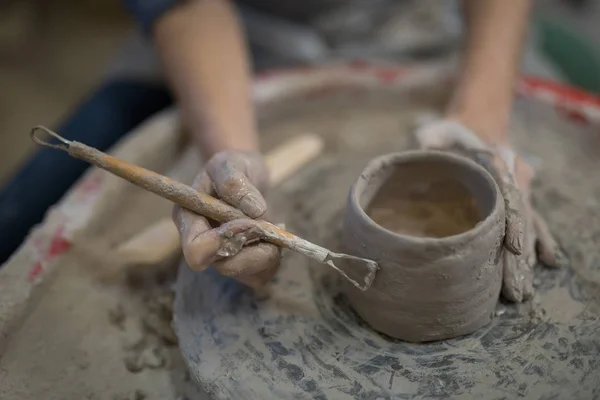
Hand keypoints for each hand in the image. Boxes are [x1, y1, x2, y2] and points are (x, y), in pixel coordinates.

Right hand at [172, 150, 280, 289]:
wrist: (245, 176)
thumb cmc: (233, 167)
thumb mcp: (229, 163)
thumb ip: (234, 182)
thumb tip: (255, 210)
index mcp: (189, 220)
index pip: (196, 250)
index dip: (223, 242)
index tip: (249, 220)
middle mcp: (204, 245)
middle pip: (225, 267)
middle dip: (254, 249)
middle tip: (271, 224)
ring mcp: (223, 258)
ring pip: (247, 275)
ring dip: (268, 253)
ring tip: (274, 227)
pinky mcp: (244, 264)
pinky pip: (262, 275)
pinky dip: (274, 257)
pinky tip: (275, 236)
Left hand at [414, 118, 566, 301]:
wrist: (474, 126)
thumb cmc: (449, 133)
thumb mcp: (434, 132)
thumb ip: (427, 143)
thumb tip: (418, 158)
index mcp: (496, 161)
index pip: (508, 193)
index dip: (512, 222)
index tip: (513, 249)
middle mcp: (515, 176)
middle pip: (521, 219)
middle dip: (519, 257)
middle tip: (517, 291)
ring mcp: (519, 189)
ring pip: (529, 226)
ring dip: (527, 259)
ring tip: (524, 291)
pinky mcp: (518, 199)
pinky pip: (533, 222)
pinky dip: (539, 242)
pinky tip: (549, 264)